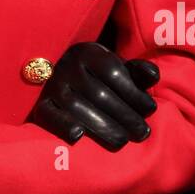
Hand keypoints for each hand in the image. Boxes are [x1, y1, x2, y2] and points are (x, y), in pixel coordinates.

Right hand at [31, 41, 159, 150]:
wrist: (57, 71)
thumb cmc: (96, 74)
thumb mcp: (115, 66)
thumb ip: (136, 71)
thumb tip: (154, 76)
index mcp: (88, 52)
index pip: (114, 73)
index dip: (134, 93)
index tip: (151, 109)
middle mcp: (67, 65)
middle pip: (99, 94)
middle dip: (124, 115)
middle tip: (142, 132)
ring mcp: (52, 85)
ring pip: (78, 107)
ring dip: (103, 126)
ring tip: (122, 141)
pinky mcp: (40, 103)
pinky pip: (49, 115)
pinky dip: (63, 125)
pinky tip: (79, 136)